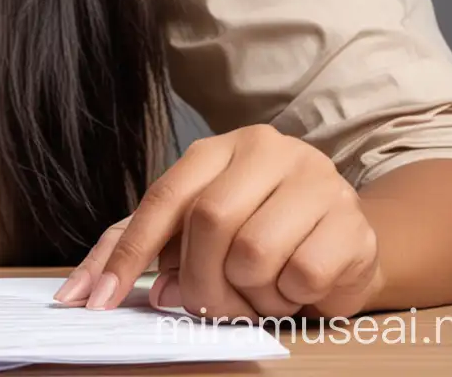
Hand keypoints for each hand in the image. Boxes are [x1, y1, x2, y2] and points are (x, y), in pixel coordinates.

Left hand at [52, 124, 383, 319]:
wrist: (346, 237)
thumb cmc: (261, 232)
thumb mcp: (201, 232)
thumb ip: (150, 249)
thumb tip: (99, 290)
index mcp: (220, 148)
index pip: (165, 197)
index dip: (130, 252)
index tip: (99, 300)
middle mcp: (266, 150)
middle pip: (209, 222)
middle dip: (202, 280)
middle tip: (211, 304)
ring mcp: (315, 179)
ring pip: (255, 252)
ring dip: (252, 293)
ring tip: (264, 290)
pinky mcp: (352, 220)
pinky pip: (303, 275)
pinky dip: (293, 297)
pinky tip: (299, 287)